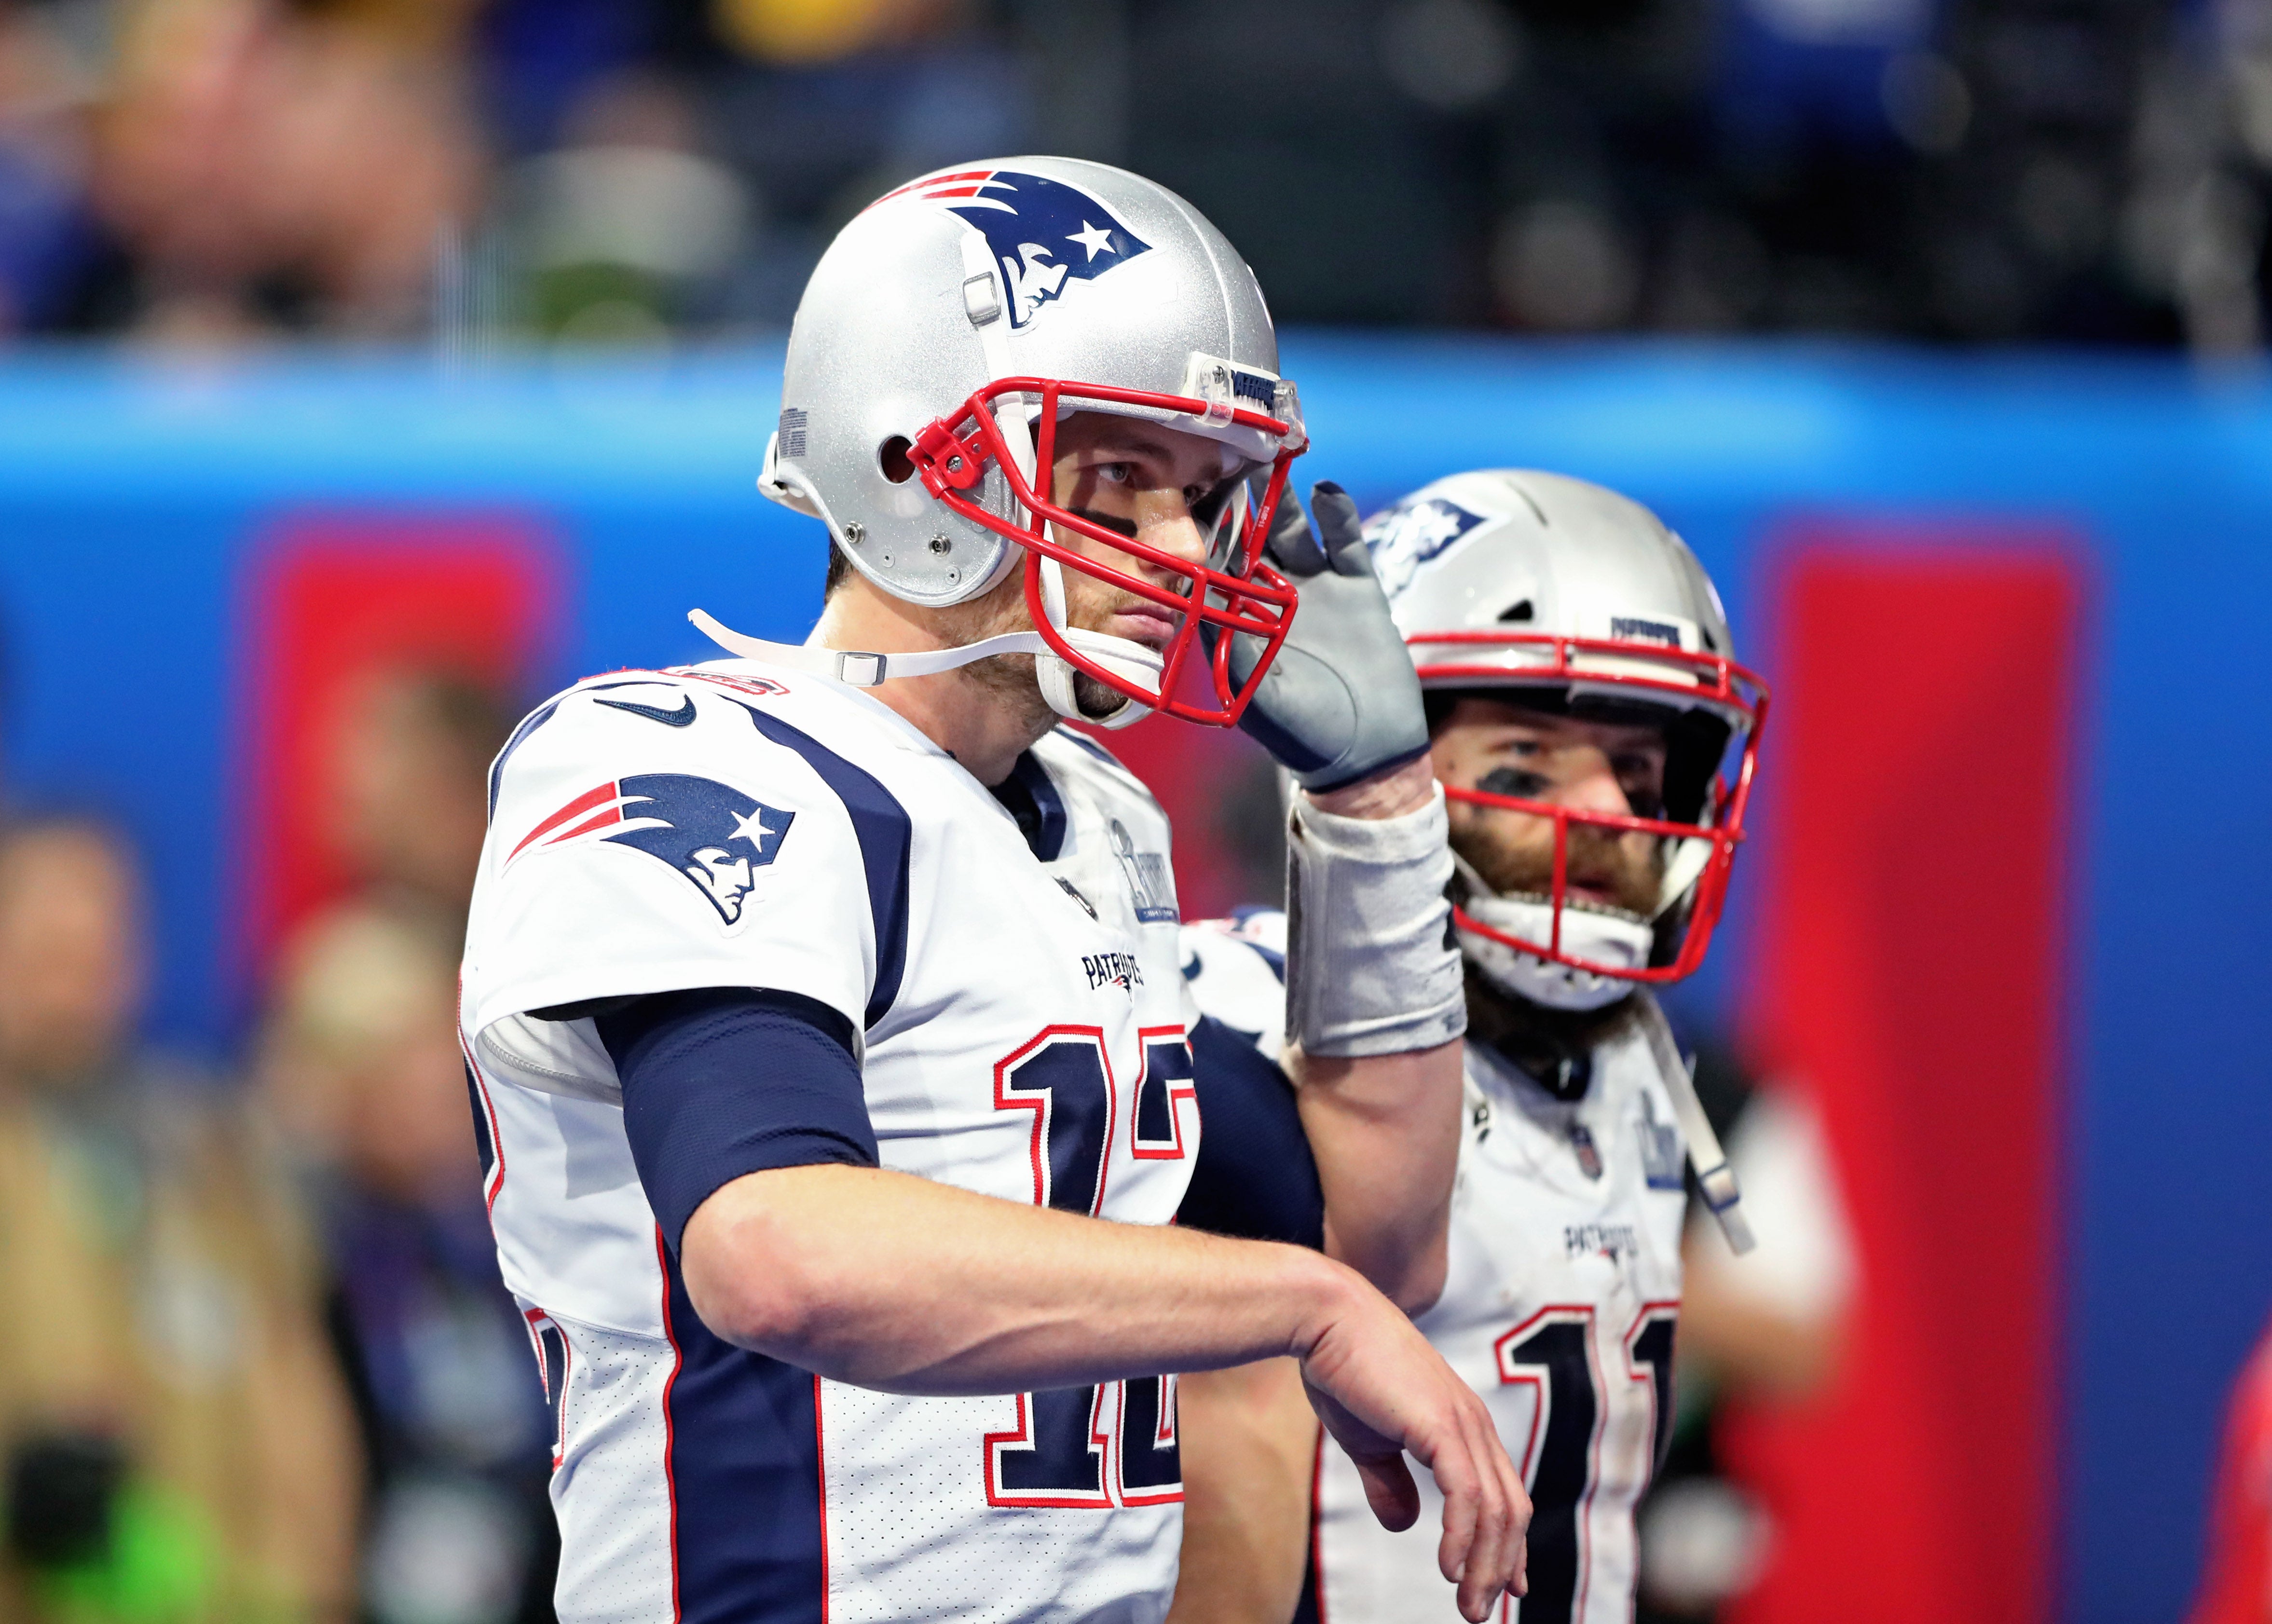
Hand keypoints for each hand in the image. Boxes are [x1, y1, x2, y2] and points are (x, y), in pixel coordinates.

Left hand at [1227, 481, 1429, 792]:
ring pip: (1292, 533)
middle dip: (1238, 507)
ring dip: (1282, 502)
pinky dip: (1337, 516)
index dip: (1203, 542)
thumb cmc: (1304, 733)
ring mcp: (1314, 589)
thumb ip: (1238, 655)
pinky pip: (1344, 542)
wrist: (1369, 750)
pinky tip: (1327, 491)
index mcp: (1240, 625)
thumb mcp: (1263, 698)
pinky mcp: (1356, 587)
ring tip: (1271, 466)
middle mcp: (1271, 601)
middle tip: (1225, 464)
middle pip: (1249, 541)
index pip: (1213, 573)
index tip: (1188, 507)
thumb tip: (1210, 611)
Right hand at [1296, 1276, 1529, 1620]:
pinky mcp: (1441, 1425)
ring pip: (1495, 1511)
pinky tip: (1449, 1567)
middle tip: (1482, 1611)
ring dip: (1485, 1565)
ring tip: (1470, 1605)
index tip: (1508, 1586)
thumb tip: (1405, 1524)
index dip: (1509, 1545)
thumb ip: (1390, 1480)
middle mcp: (1474, 1424)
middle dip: (1501, 1567)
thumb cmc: (1342, 1369)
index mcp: (1462, 1424)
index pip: (1503, 1494)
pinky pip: (1468, 1495)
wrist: (1325, 1318)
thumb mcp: (1368, 1439)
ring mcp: (1462, 1422)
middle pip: (1510, 1510)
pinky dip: (1464, 1538)